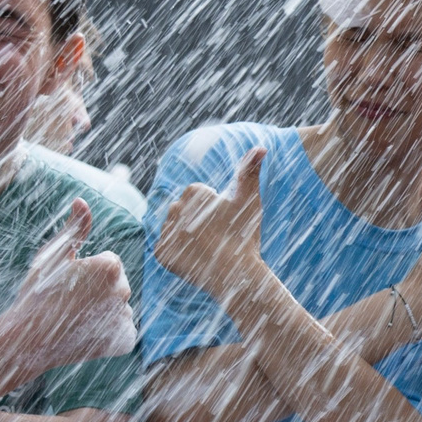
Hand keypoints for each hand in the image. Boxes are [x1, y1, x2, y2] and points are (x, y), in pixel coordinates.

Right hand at [0, 200, 137, 370]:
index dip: (87, 273)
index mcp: (111, 266)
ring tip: (76, 319)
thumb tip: (82, 200)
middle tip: (70, 302)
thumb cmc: (38, 293)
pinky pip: (123, 332)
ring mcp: (125, 318)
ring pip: (118, 309)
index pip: (110, 264)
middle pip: (117, 285)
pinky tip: (87, 335)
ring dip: (103, 313)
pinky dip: (109, 335)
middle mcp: (124, 290)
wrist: (26, 340)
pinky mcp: (124, 341)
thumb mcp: (53, 255)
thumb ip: (75, 228)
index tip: (69, 284)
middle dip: (98, 291)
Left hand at [155, 150, 269, 308]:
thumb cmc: (245, 236)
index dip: (212, 210)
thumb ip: (250, 171)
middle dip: (196, 221)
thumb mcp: (250, 200)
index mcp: (193, 193)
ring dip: (185, 236)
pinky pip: (165, 249)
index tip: (223, 222)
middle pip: (182, 211)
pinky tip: (194, 258)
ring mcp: (166, 232)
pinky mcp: (161, 253)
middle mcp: (175, 209)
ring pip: (173, 228)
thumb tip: (260, 146)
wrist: (237, 275)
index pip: (196, 196)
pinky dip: (177, 254)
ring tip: (206, 247)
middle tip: (216, 237)